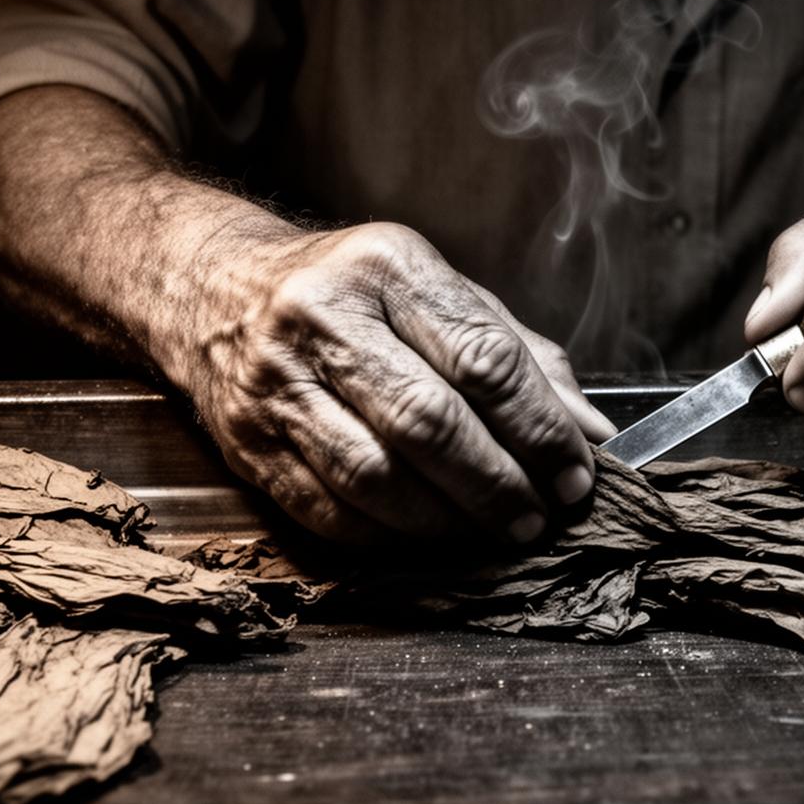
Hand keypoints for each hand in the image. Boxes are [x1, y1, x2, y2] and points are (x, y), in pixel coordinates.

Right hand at [183, 222, 615, 543]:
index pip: (482, 357)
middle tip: (538, 518)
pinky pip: (329, 509)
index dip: (540, 429)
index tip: (576, 476)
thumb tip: (592, 432)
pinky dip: (391, 536)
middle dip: (498, 484)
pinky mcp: (246, 442)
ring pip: (376, 475)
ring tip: (492, 533)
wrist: (211, 288)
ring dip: (448, 521)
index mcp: (387, 266)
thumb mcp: (437, 293)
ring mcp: (276, 382)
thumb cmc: (350, 293)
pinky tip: (429, 536)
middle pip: (428, 422)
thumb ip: (520, 357)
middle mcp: (324, 316)